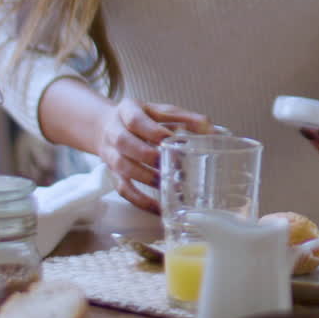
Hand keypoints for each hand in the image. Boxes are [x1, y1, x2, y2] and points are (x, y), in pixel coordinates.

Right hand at [95, 98, 211, 212]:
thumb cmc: (143, 119)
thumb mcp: (162, 112)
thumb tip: (211, 131)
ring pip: (124, 168)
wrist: (108, 126)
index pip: (135, 120)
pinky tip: (159, 207)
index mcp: (127, 110)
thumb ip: (187, 119)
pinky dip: (141, 201)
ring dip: (148, 179)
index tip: (169, 139)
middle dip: (149, 155)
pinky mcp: (113, 174)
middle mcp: (114, 132)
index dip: (151, 131)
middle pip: (125, 143)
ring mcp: (111, 154)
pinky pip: (123, 190)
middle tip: (173, 164)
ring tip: (171, 185)